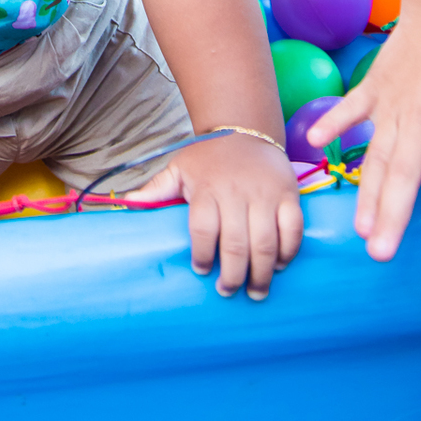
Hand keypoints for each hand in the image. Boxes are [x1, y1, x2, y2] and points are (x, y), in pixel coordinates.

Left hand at [126, 132, 302, 299]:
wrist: (244, 129)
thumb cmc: (209, 157)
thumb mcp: (180, 169)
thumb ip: (157, 189)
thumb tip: (128, 203)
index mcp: (206, 189)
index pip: (202, 230)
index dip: (202, 256)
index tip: (201, 271)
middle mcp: (236, 192)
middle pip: (235, 244)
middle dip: (232, 276)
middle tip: (228, 291)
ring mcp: (265, 194)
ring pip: (265, 243)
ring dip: (261, 273)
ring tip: (255, 291)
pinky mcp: (288, 194)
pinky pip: (293, 229)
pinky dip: (288, 252)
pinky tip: (278, 265)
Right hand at [306, 8, 420, 263]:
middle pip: (404, 178)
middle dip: (391, 218)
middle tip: (379, 252)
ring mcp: (392, 104)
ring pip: (377, 156)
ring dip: (367, 192)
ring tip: (360, 227)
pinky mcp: (374, 86)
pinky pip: (350, 109)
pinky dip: (331, 124)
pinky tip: (314, 144)